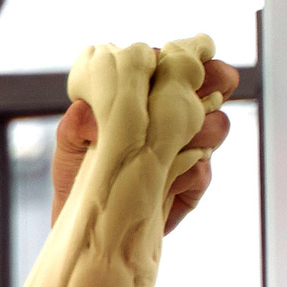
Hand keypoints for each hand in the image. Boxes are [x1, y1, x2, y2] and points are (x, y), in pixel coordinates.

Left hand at [49, 58, 238, 234]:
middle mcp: (172, 115)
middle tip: (203, 96)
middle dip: (216, 82)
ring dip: (203, 131)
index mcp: (147, 93)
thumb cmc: (76, 177)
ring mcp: (187, 147)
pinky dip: (190, 173)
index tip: (187, 66)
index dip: (190, 59)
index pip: (177, 63)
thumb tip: (85, 110)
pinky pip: (203, 172)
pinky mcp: (192, 183)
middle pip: (214, 84)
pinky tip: (167, 181)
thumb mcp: (69, 147)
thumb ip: (76, 125)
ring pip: (217, 125)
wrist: (89, 228)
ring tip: (176, 145)